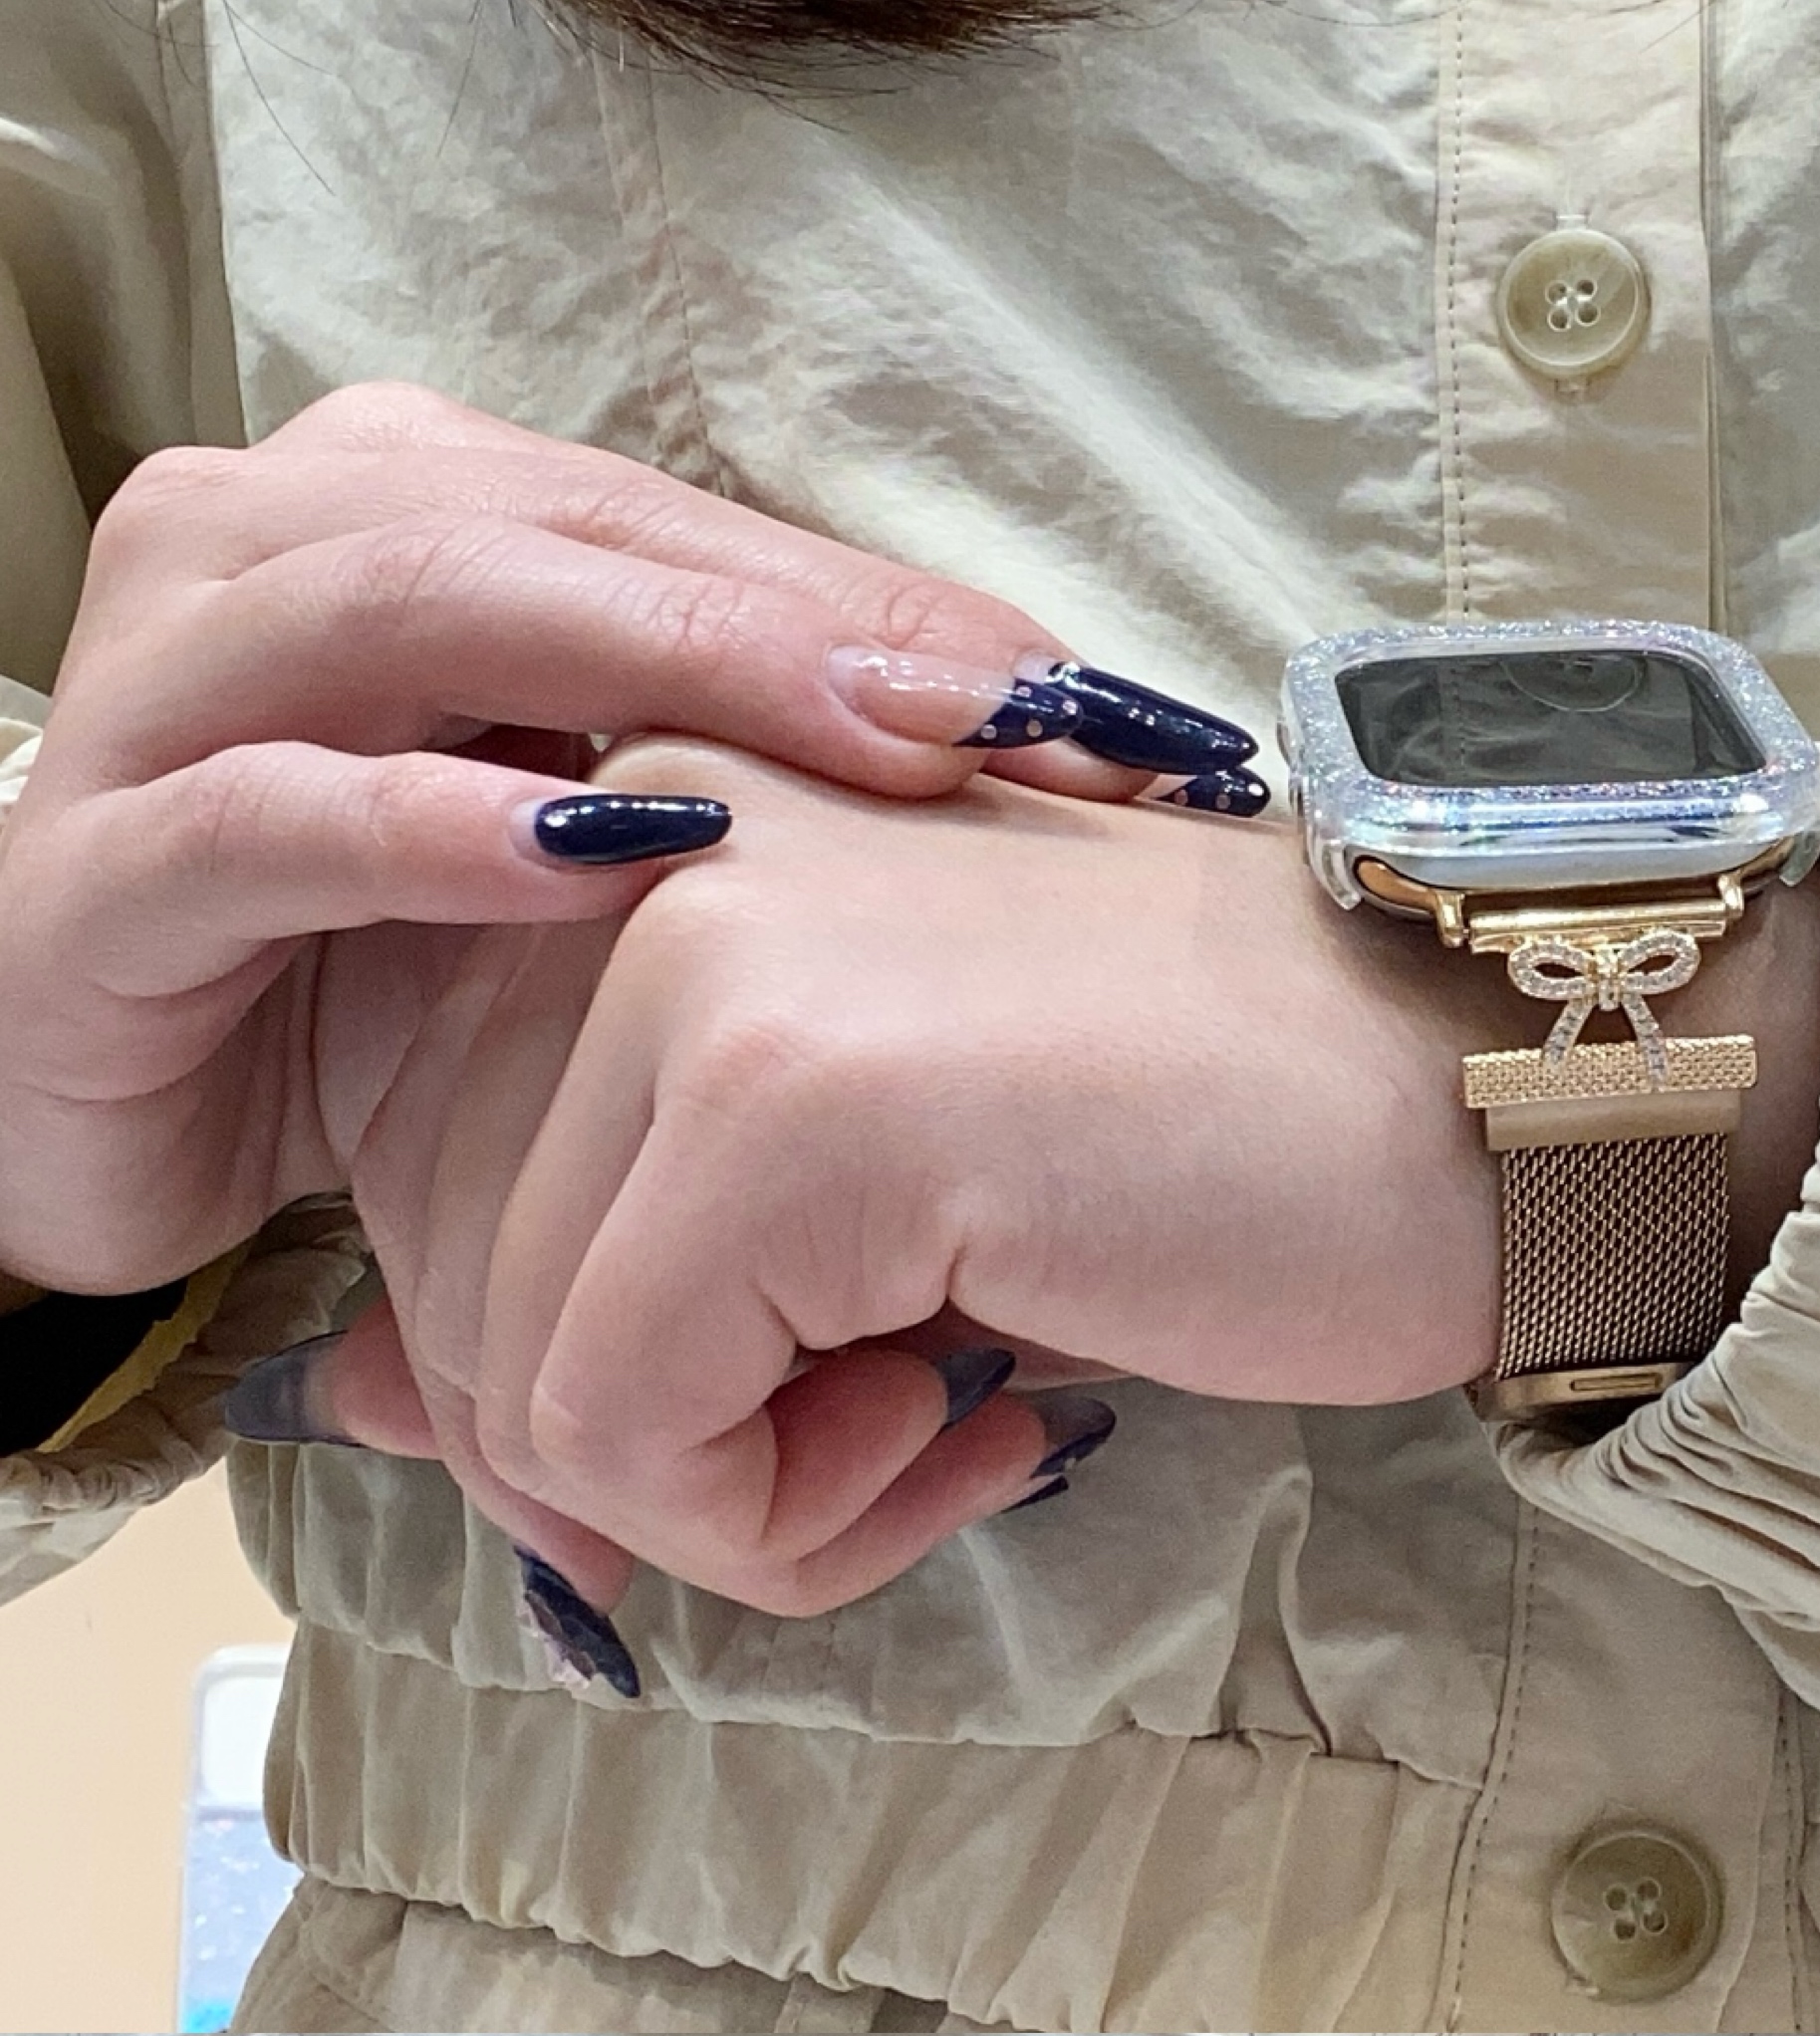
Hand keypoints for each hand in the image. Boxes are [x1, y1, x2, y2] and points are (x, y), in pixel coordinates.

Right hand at [0, 379, 1176, 1308]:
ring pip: (432, 615)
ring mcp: (175, 693)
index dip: (902, 609)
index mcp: (414, 516)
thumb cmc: (364, 993)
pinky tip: (594, 862)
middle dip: (825, 627)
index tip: (1109, 711)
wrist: (95, 1126)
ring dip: (667, 676)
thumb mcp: (582, 874)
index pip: (688, 530)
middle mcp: (281, 551)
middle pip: (586, 537)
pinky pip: (279, 817)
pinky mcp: (105, 873)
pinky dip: (435, 828)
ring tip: (872, 745)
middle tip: (1029, 713)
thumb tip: (1037, 786)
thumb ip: (747, 793)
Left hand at [295, 740, 1819, 1617]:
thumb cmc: (1216, 1139)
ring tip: (938, 1436)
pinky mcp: (785, 1102)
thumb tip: (371, 1406)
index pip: (415, 1159)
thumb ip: (607, 1261)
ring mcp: (693, 960)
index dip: (584, 1360)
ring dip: (734, 1499)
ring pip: (519, 1376)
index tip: (807, 1390)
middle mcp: (619, 845)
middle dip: (646, 1451)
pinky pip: (629, 1433)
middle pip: (443, 1274)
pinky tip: (967, 1430)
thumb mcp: (861, 1185)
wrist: (1491, 1085)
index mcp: (626, 824)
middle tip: (888, 1446)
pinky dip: (782, 1520)